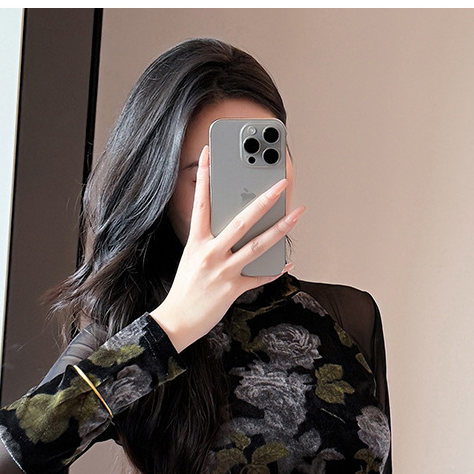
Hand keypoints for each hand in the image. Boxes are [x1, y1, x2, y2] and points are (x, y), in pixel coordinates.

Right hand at [150, 145, 304, 353]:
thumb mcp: (192, 259)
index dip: (205, 176)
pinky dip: (274, 270)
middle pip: (242, 221)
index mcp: (196, 242)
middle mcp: (210, 254)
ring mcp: (223, 271)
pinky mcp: (232, 289)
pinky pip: (259, 277)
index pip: (201, 203)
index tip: (209, 152)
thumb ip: (210, 243)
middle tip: (281, 184)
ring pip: (257, 246)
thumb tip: (235, 230)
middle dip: (264, 201)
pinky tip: (286, 262)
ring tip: (297, 214)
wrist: (176, 321)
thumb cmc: (185, 290)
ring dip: (281, 229)